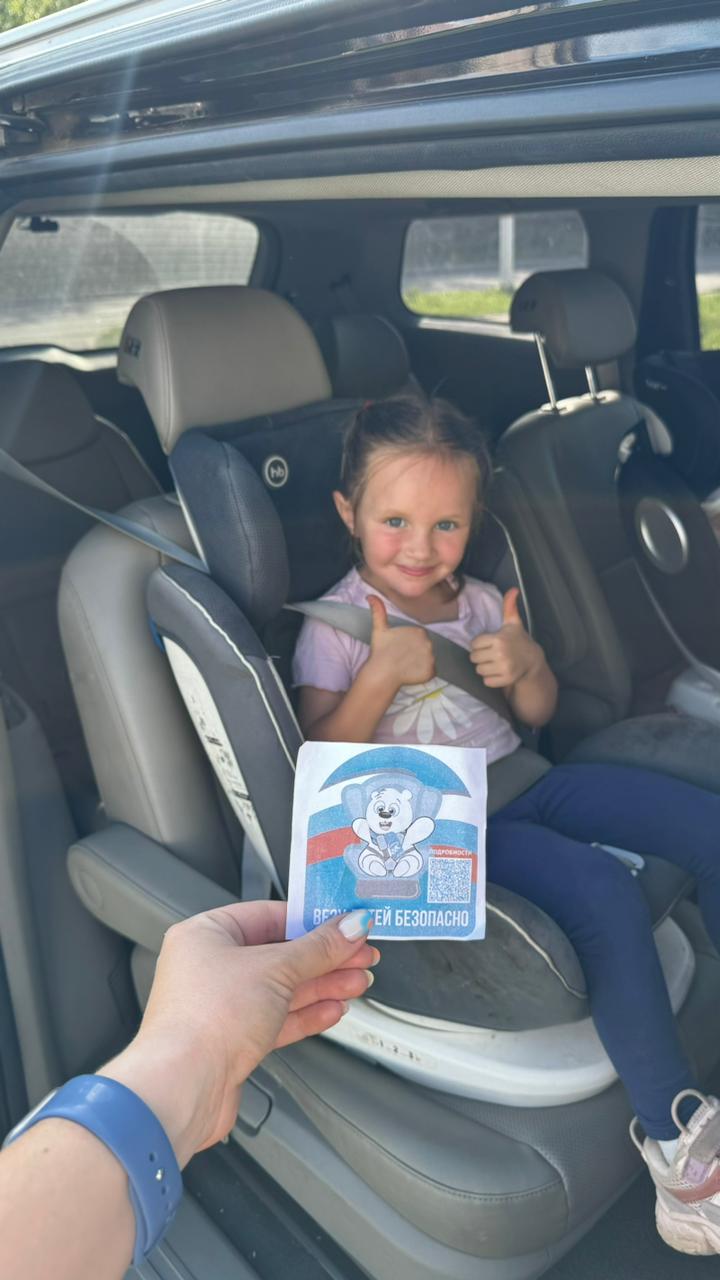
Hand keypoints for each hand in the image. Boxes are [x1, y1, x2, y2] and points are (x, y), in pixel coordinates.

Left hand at [102, 903, 377, 1165]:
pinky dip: (306, 1014)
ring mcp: (220, 1006)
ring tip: (357, 981)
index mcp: (206, 934)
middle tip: (360, 954)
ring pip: (281, 988)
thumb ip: (318, 949)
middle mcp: (209, 967)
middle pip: (279, 953)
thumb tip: (349, 927)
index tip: (345, 922)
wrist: (182, 1089)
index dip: (311, 919)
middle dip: (324, 957)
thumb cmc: (205, 1021)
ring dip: (322, 985)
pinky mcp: (232, 1041)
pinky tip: (333, 1009)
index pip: (269, 915)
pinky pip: (276, 1019)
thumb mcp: (275, 970)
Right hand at [367, 595, 434, 688]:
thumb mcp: (379, 628)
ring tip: (406, 666)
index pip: (419, 638)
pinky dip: (423, 674)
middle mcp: (428, 642)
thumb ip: (378, 611)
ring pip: (428, 660)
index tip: (400, 649)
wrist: (381, 672)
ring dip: (419, 663)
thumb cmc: (381, 651)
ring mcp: (431, 658)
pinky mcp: (431, 671)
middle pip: (425, 648)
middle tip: (402, 658)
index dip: (409, 644)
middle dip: (416, 653)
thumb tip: (370, 596)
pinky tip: (411, 673)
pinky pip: (430, 672)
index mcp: (419, 631)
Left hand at [469, 588, 543, 688]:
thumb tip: (514, 589)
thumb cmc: (518, 640)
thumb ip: (509, 606)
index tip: (490, 643)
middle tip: (491, 653)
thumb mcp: (513, 623)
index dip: (480, 644)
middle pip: (474, 657)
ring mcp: (503, 668)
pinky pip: (486, 681)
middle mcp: (500, 654)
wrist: (533, 660)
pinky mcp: (505, 680)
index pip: (474, 643)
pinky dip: (490, 678)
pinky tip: (498, 671)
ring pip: (479, 670)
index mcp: (499, 639)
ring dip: (484, 667)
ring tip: (494, 662)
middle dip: (481, 656)